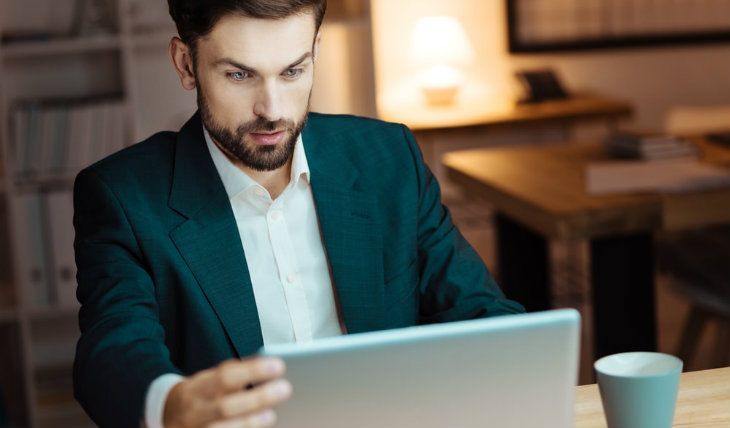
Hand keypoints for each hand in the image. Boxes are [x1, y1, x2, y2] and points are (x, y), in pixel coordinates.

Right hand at [163, 357, 290, 427]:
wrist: (166, 417)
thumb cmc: (200, 395)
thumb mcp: (210, 378)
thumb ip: (235, 372)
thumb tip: (268, 362)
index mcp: (197, 388)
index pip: (226, 377)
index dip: (253, 371)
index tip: (279, 365)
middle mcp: (195, 411)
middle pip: (226, 406)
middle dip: (257, 399)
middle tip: (286, 388)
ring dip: (249, 424)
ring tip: (272, 415)